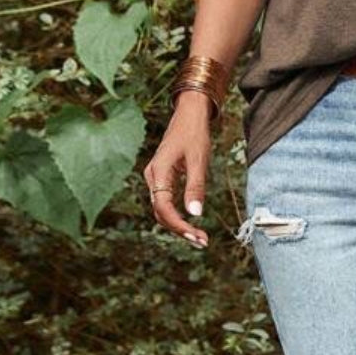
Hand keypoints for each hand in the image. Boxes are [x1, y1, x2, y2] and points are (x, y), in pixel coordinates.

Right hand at [143, 92, 215, 248]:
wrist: (189, 113)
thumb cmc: (194, 133)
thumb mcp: (199, 159)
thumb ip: (195, 187)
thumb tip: (195, 214)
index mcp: (158, 172)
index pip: (163, 207)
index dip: (178, 224)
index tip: (196, 236)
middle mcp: (153, 177)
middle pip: (161, 212)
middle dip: (180, 229)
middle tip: (202, 242)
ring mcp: (156, 178)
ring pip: (162, 209)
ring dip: (179, 225)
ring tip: (199, 237)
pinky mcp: (162, 178)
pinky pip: (165, 202)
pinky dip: (177, 215)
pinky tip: (191, 223)